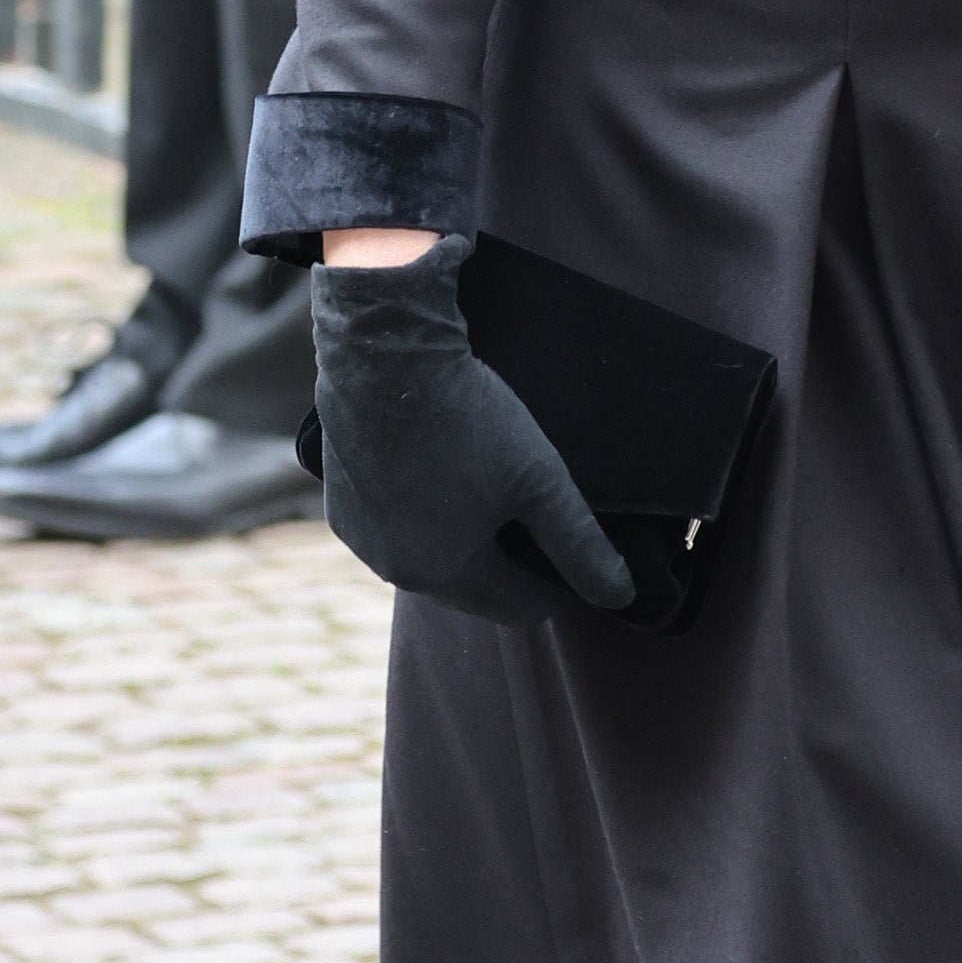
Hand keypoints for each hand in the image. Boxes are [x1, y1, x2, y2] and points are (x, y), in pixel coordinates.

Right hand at [308, 235, 634, 623]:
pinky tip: (446, 480)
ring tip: (497, 499)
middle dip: (511, 567)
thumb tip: (621, 597)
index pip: (519, 607)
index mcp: (444, 573)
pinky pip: (395, 527)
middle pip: (473, 587)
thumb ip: (580, 544)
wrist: (384, 355)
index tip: (577, 553)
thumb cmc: (466, 419)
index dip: (557, 587)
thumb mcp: (540, 482)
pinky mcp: (340, 503)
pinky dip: (424, 516)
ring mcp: (360, 536)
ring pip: (431, 556)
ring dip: (465, 541)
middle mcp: (394, 569)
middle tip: (542, 523)